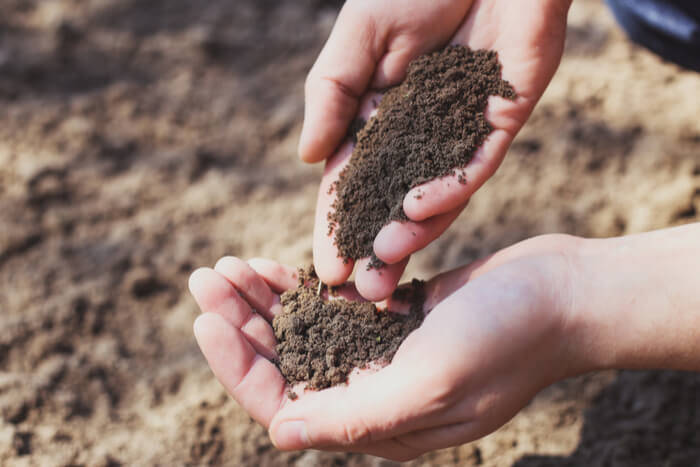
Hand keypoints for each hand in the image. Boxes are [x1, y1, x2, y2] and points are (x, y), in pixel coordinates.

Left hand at [188, 234, 581, 460]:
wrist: (562, 295)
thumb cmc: (507, 337)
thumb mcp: (431, 381)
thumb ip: (356, 415)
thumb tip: (281, 435)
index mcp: (378, 423)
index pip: (284, 404)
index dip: (238, 365)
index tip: (206, 316)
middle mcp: (373, 394)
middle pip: (285, 365)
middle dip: (240, 323)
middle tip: (204, 276)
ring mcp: (382, 356)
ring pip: (302, 334)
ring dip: (262, 303)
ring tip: (227, 267)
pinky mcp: (393, 320)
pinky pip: (331, 309)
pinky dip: (300, 289)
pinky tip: (273, 268)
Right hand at [306, 0, 572, 299]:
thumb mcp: (359, 34)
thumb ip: (332, 93)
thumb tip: (309, 157)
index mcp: (378, 117)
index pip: (352, 181)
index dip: (338, 224)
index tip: (325, 267)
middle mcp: (419, 135)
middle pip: (393, 201)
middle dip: (374, 245)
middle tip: (357, 290)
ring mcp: (460, 133)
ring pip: (436, 194)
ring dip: (411, 231)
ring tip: (385, 262)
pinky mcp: (500, 122)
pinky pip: (474, 164)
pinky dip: (448, 188)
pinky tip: (418, 210)